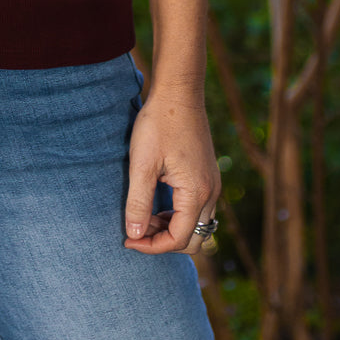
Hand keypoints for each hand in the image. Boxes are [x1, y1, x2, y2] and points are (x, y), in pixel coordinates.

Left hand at [123, 87, 219, 255]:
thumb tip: (135, 235)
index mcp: (196, 193)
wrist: (178, 93)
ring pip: (197, 226)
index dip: (152, 246)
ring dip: (171, 229)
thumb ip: (138, 202)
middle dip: (164, 242)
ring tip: (143, 217)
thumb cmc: (158, 124)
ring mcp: (212, 184)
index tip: (128, 240)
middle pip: (193, 240)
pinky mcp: (207, 176)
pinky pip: (198, 210)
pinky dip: (178, 216)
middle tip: (136, 230)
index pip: (178, 239)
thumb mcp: (142, 164)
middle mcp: (211, 193)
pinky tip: (156, 204)